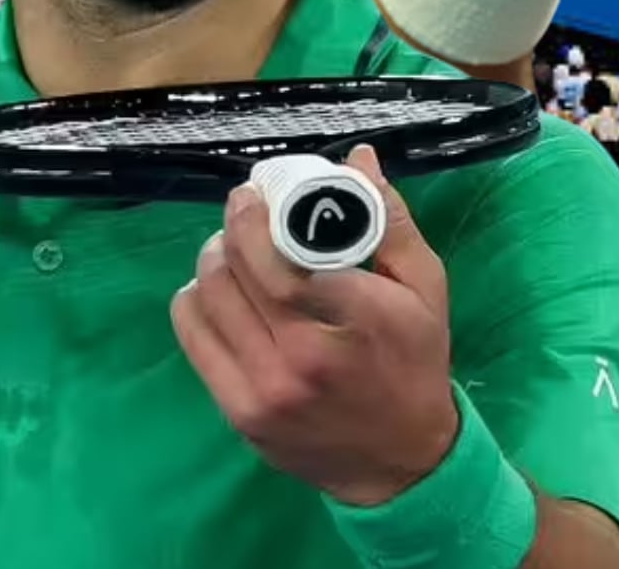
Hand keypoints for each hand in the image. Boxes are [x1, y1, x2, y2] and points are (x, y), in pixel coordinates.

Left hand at [172, 145, 460, 505]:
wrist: (401, 461)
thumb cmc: (415, 361)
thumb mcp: (424, 287)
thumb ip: (390, 220)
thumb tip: (358, 159)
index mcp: (356, 317)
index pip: (284, 255)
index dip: (255, 217)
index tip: (255, 192)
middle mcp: (303, 354)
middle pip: (238, 272)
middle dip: (231, 228)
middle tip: (242, 211)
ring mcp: (266, 388)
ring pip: (208, 300)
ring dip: (212, 261)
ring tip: (230, 249)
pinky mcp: (240, 412)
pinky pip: (194, 339)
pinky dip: (195, 303)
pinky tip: (215, 292)